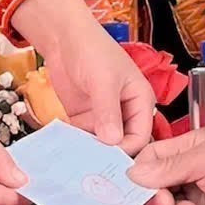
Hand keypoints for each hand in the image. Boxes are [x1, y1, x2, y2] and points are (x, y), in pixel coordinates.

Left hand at [12, 0, 156, 150]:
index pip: (141, 136)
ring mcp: (103, 116)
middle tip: (92, 167)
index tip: (109, 160)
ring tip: (75, 161)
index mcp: (140, 100)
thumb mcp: (103, 81)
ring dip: (90, 151)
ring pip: (101, 144)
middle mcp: (125, 112)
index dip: (127, 149)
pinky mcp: (84, 118)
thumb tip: (113, 141)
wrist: (63, 37)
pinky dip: (76, 144)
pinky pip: (83, 138)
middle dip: (108, 154)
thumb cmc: (92, 49)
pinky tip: (65, 150)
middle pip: (122, 143)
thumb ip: (108, 111)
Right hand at [127, 128, 204, 204]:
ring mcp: (189, 200)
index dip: (141, 174)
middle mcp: (186, 173)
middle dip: (159, 200)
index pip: (149, 158)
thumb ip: (170, 166)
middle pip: (149, 189)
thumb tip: (135, 172)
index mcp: (188, 149)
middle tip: (170, 203)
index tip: (141, 186)